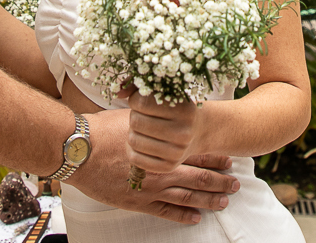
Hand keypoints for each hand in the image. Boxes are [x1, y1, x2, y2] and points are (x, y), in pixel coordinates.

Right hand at [67, 109, 239, 224]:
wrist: (79, 150)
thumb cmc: (103, 130)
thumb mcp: (132, 114)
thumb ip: (151, 114)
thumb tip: (162, 97)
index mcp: (163, 147)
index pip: (197, 153)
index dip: (215, 156)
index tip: (230, 159)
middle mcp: (162, 170)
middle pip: (199, 178)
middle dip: (220, 181)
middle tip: (236, 184)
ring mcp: (152, 189)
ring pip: (188, 197)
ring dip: (208, 200)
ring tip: (224, 202)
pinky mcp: (138, 202)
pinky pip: (166, 212)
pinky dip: (183, 215)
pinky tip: (195, 218)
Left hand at [127, 91, 205, 173]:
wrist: (199, 131)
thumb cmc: (175, 107)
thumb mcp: (166, 92)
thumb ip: (140, 86)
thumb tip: (119, 92)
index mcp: (184, 110)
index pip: (142, 103)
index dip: (135, 100)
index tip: (142, 101)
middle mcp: (183, 133)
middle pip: (136, 122)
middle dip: (135, 116)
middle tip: (143, 115)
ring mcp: (177, 152)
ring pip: (133, 140)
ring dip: (133, 131)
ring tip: (143, 128)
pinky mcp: (169, 167)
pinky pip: (135, 158)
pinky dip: (132, 148)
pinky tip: (142, 140)